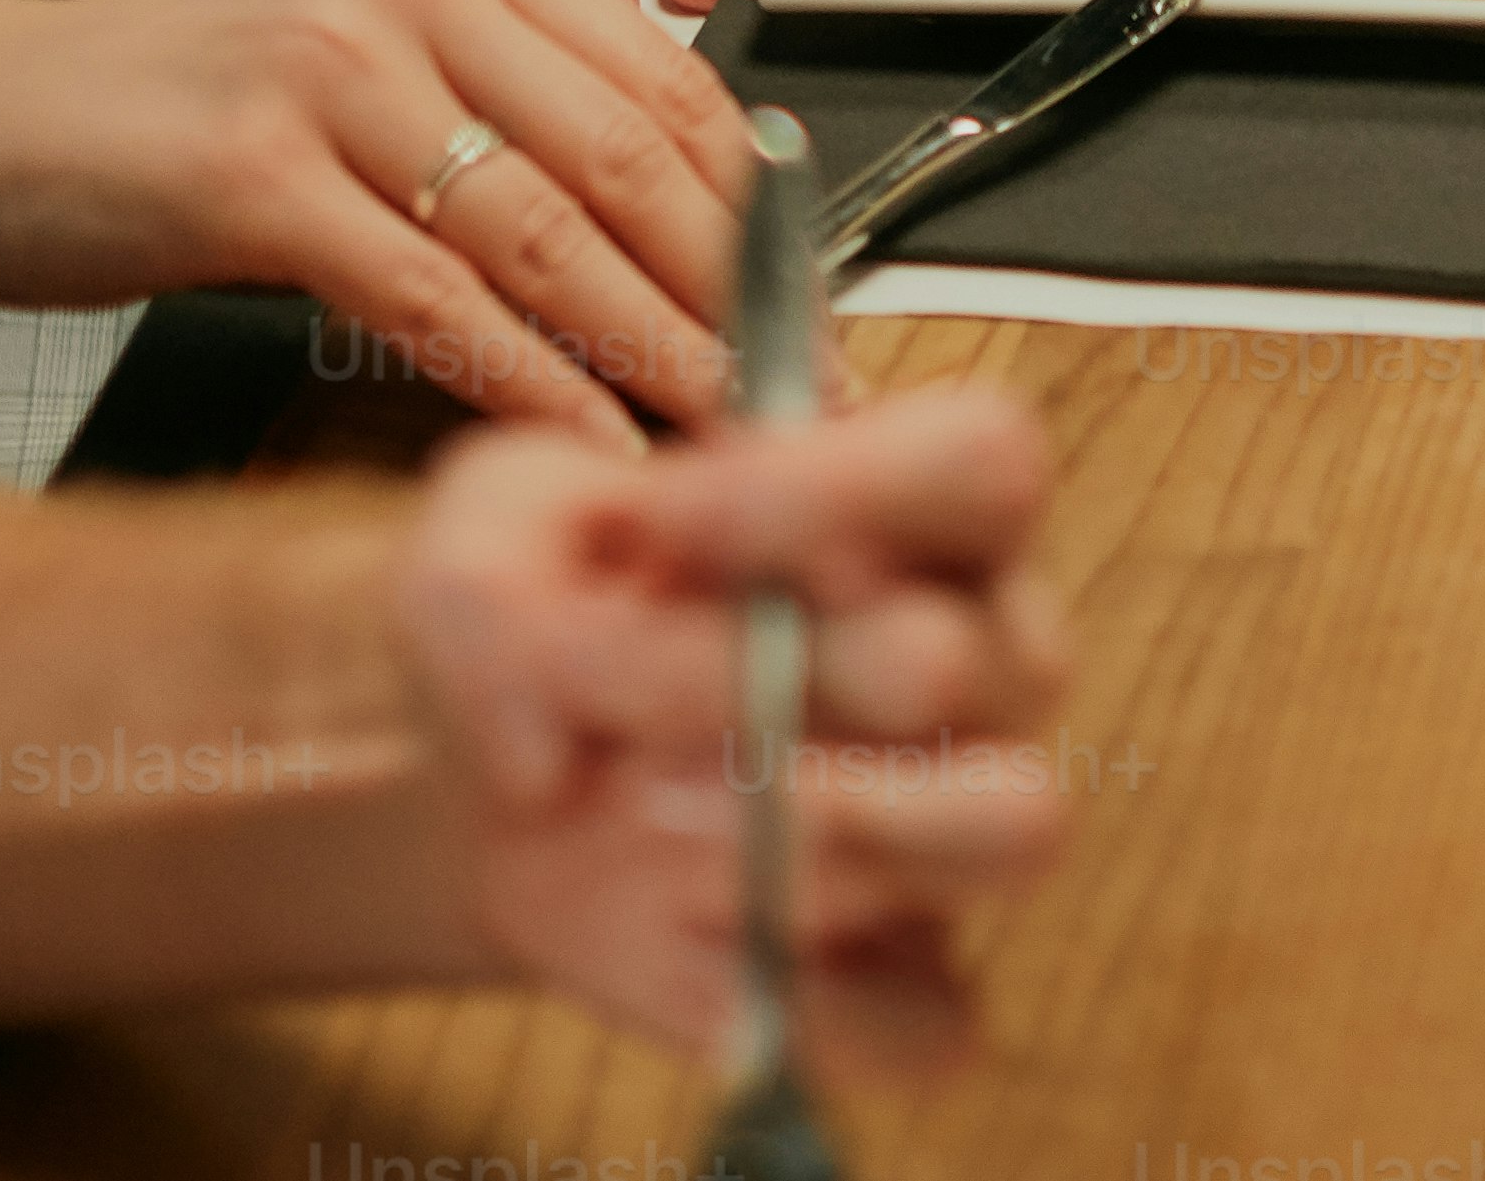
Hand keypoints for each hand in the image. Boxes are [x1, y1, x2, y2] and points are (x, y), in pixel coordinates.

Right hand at [0, 0, 751, 442]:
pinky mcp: (250, 172)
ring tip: (732, 440)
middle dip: (738, 295)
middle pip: (629, 153)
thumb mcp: (356, 68)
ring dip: (656, 351)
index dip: (758, 214)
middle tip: (810, 401)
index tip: (820, 313)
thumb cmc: (158, 110)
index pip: (660, 81)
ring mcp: (331, 67)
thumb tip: (670, 238)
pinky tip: (587, 447)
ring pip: (548, 228)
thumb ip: (496, 115)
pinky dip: (528, 382)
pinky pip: (433, 296)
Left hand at [407, 379, 1078, 1071]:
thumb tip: (548, 748)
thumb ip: (486, 585)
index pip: (984, 461)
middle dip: (740, 676)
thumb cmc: (538, 617)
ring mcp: (967, 822)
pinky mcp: (912, 983)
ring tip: (641, 814)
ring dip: (813, 829)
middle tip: (589, 682)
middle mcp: (984, 657)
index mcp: (922, 514)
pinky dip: (807, 1009)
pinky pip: (931, 1022)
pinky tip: (679, 945)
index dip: (839, 488)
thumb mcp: (476, 548)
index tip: (660, 519)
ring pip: (1008, 824)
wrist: (499, 791)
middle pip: (957, 657)